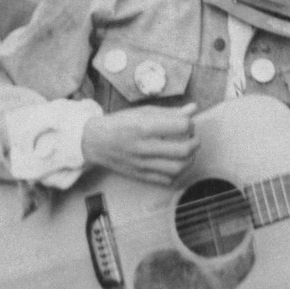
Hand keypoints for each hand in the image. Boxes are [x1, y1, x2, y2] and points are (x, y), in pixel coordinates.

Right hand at [81, 103, 199, 184]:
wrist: (94, 142)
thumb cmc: (120, 123)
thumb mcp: (143, 112)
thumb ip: (170, 112)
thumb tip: (193, 109)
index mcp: (144, 127)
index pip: (181, 126)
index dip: (190, 124)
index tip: (187, 123)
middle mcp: (143, 147)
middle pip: (184, 150)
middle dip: (195, 143)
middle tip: (192, 138)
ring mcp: (142, 164)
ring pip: (178, 168)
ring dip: (190, 159)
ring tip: (187, 151)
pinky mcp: (141, 176)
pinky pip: (167, 180)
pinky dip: (178, 172)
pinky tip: (176, 162)